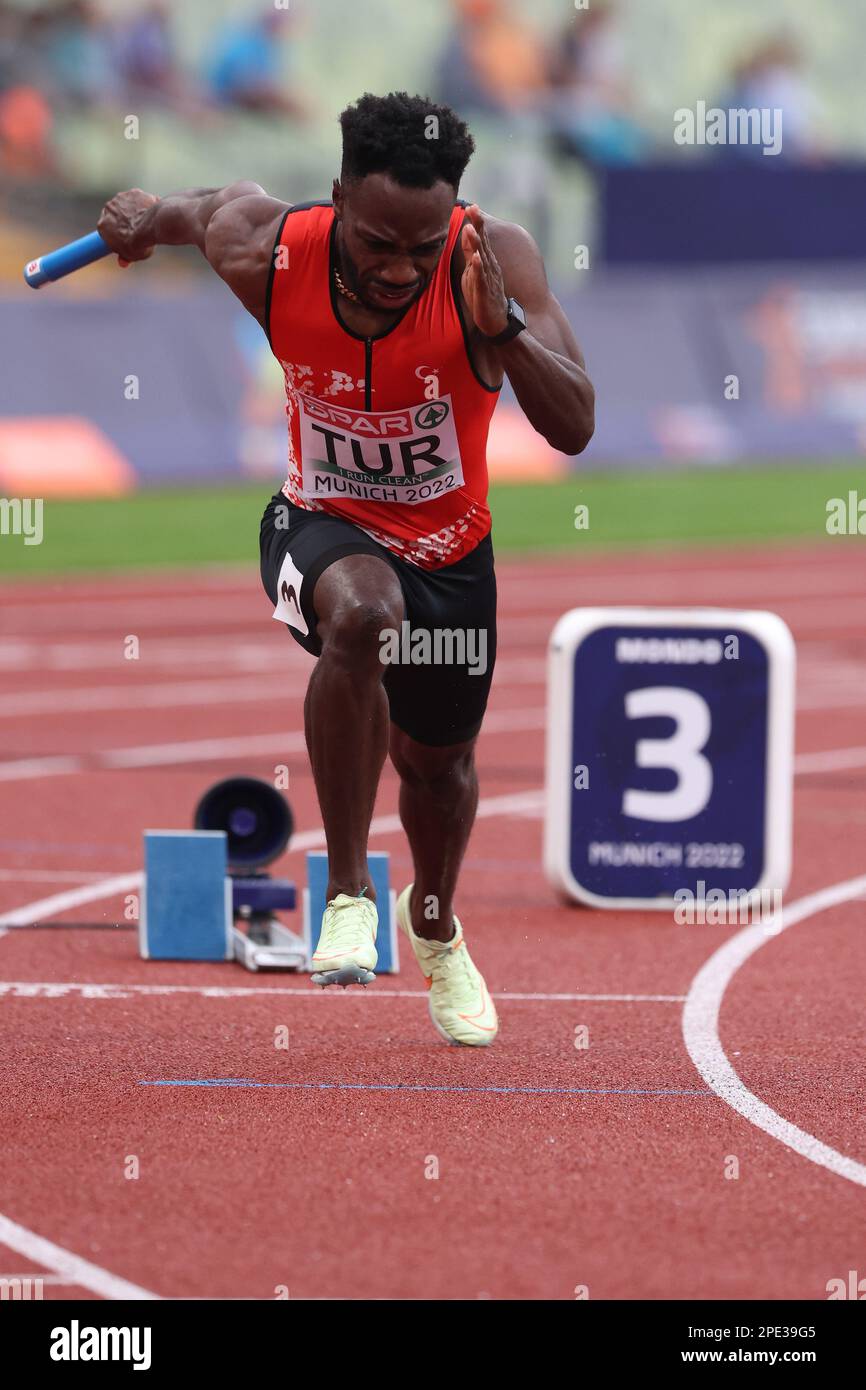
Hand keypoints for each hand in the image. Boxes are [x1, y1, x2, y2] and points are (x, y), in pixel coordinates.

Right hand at [97, 189, 158, 267]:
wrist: (149, 227)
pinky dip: (146, 203)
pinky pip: (140, 198)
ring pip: (128, 204)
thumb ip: (125, 256)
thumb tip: (123, 262)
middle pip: (116, 213)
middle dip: (125, 219)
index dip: (117, 231)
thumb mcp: (131, 255)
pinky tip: (153, 212)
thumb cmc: (138, 244)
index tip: (123, 234)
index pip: (107, 227)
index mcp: (102, 226)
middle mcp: (108, 209)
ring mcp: (120, 198)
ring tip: (147, 221)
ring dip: (135, 210)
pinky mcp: (134, 192)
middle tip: (137, 228)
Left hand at [460, 205, 508, 337]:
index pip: (481, 238)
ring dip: (477, 243)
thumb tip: (467, 232)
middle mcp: (489, 267)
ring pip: (481, 258)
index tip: (472, 206)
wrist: (497, 321)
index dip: (477, 222)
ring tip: (471, 229)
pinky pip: (481, 279)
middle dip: (478, 226)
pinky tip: (476, 258)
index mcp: (486, 261)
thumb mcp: (473, 271)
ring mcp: (487, 279)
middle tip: (473, 209)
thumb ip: (470, 252)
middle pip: (483, 243)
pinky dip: (478, 268)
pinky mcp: (484, 293)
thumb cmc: (484, 295)